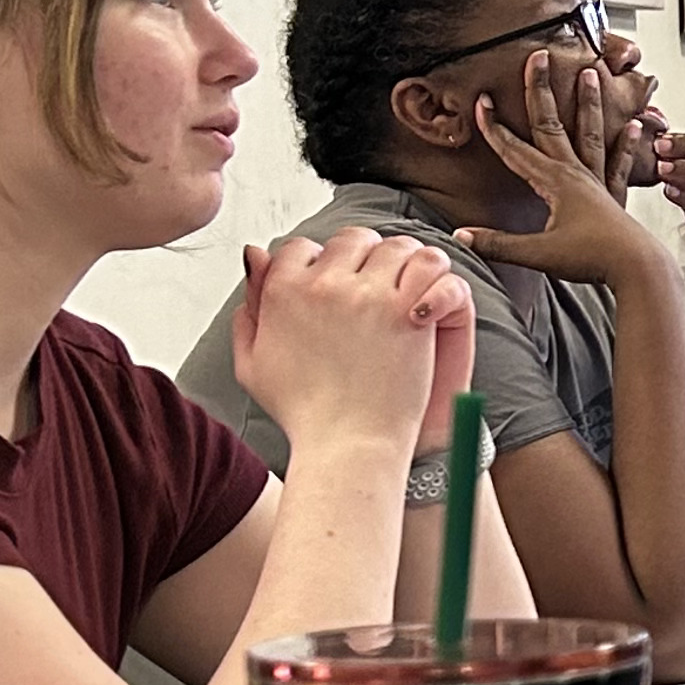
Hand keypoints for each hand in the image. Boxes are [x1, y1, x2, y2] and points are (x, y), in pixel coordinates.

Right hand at [234, 224, 470, 458]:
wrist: (346, 444)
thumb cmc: (303, 412)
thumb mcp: (252, 363)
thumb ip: (250, 306)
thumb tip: (254, 256)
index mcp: (283, 291)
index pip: (302, 248)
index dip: (320, 263)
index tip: (336, 287)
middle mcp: (322, 285)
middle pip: (352, 240)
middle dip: (366, 259)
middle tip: (377, 288)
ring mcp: (366, 295)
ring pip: (394, 247)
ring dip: (403, 265)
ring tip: (406, 294)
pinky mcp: (404, 311)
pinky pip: (427, 266)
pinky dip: (433, 277)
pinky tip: (426, 304)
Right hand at [455, 56, 672, 292]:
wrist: (636, 268)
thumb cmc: (590, 259)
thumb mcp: (537, 254)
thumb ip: (498, 244)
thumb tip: (460, 236)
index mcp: (554, 183)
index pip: (514, 149)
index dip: (494, 126)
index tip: (481, 100)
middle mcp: (576, 173)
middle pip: (551, 124)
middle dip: (540, 90)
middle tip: (538, 57)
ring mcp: (597, 181)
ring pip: (589, 132)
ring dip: (586, 102)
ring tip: (590, 72)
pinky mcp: (615, 195)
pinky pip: (620, 162)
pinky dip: (626, 143)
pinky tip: (636, 125)